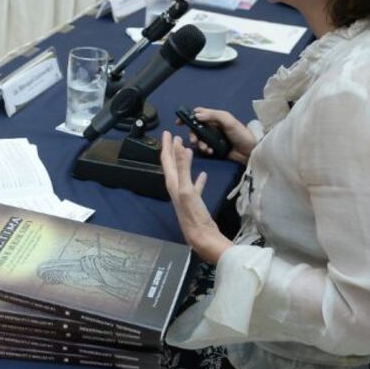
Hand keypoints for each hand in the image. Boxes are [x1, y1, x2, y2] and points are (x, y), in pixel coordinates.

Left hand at [160, 132, 232, 263]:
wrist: (201, 236)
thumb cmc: (192, 213)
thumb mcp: (186, 188)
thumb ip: (182, 167)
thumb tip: (180, 146)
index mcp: (172, 182)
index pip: (166, 160)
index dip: (166, 146)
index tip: (166, 132)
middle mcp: (175, 187)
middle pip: (171, 165)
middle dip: (171, 150)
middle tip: (173, 137)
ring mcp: (184, 194)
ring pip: (182, 173)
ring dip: (183, 161)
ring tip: (186, 150)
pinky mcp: (194, 201)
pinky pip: (194, 185)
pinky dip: (196, 177)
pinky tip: (202, 174)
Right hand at [177, 107, 256, 163]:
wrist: (251, 151)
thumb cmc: (241, 134)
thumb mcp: (228, 121)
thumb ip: (213, 116)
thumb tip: (197, 115)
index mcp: (215, 117)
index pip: (198, 114)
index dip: (188, 117)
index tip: (179, 123)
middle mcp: (213, 127)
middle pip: (196, 128)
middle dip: (193, 134)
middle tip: (194, 140)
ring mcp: (213, 138)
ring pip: (199, 139)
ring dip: (199, 144)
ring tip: (206, 148)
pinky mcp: (215, 148)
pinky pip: (205, 148)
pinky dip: (205, 150)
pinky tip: (210, 152)